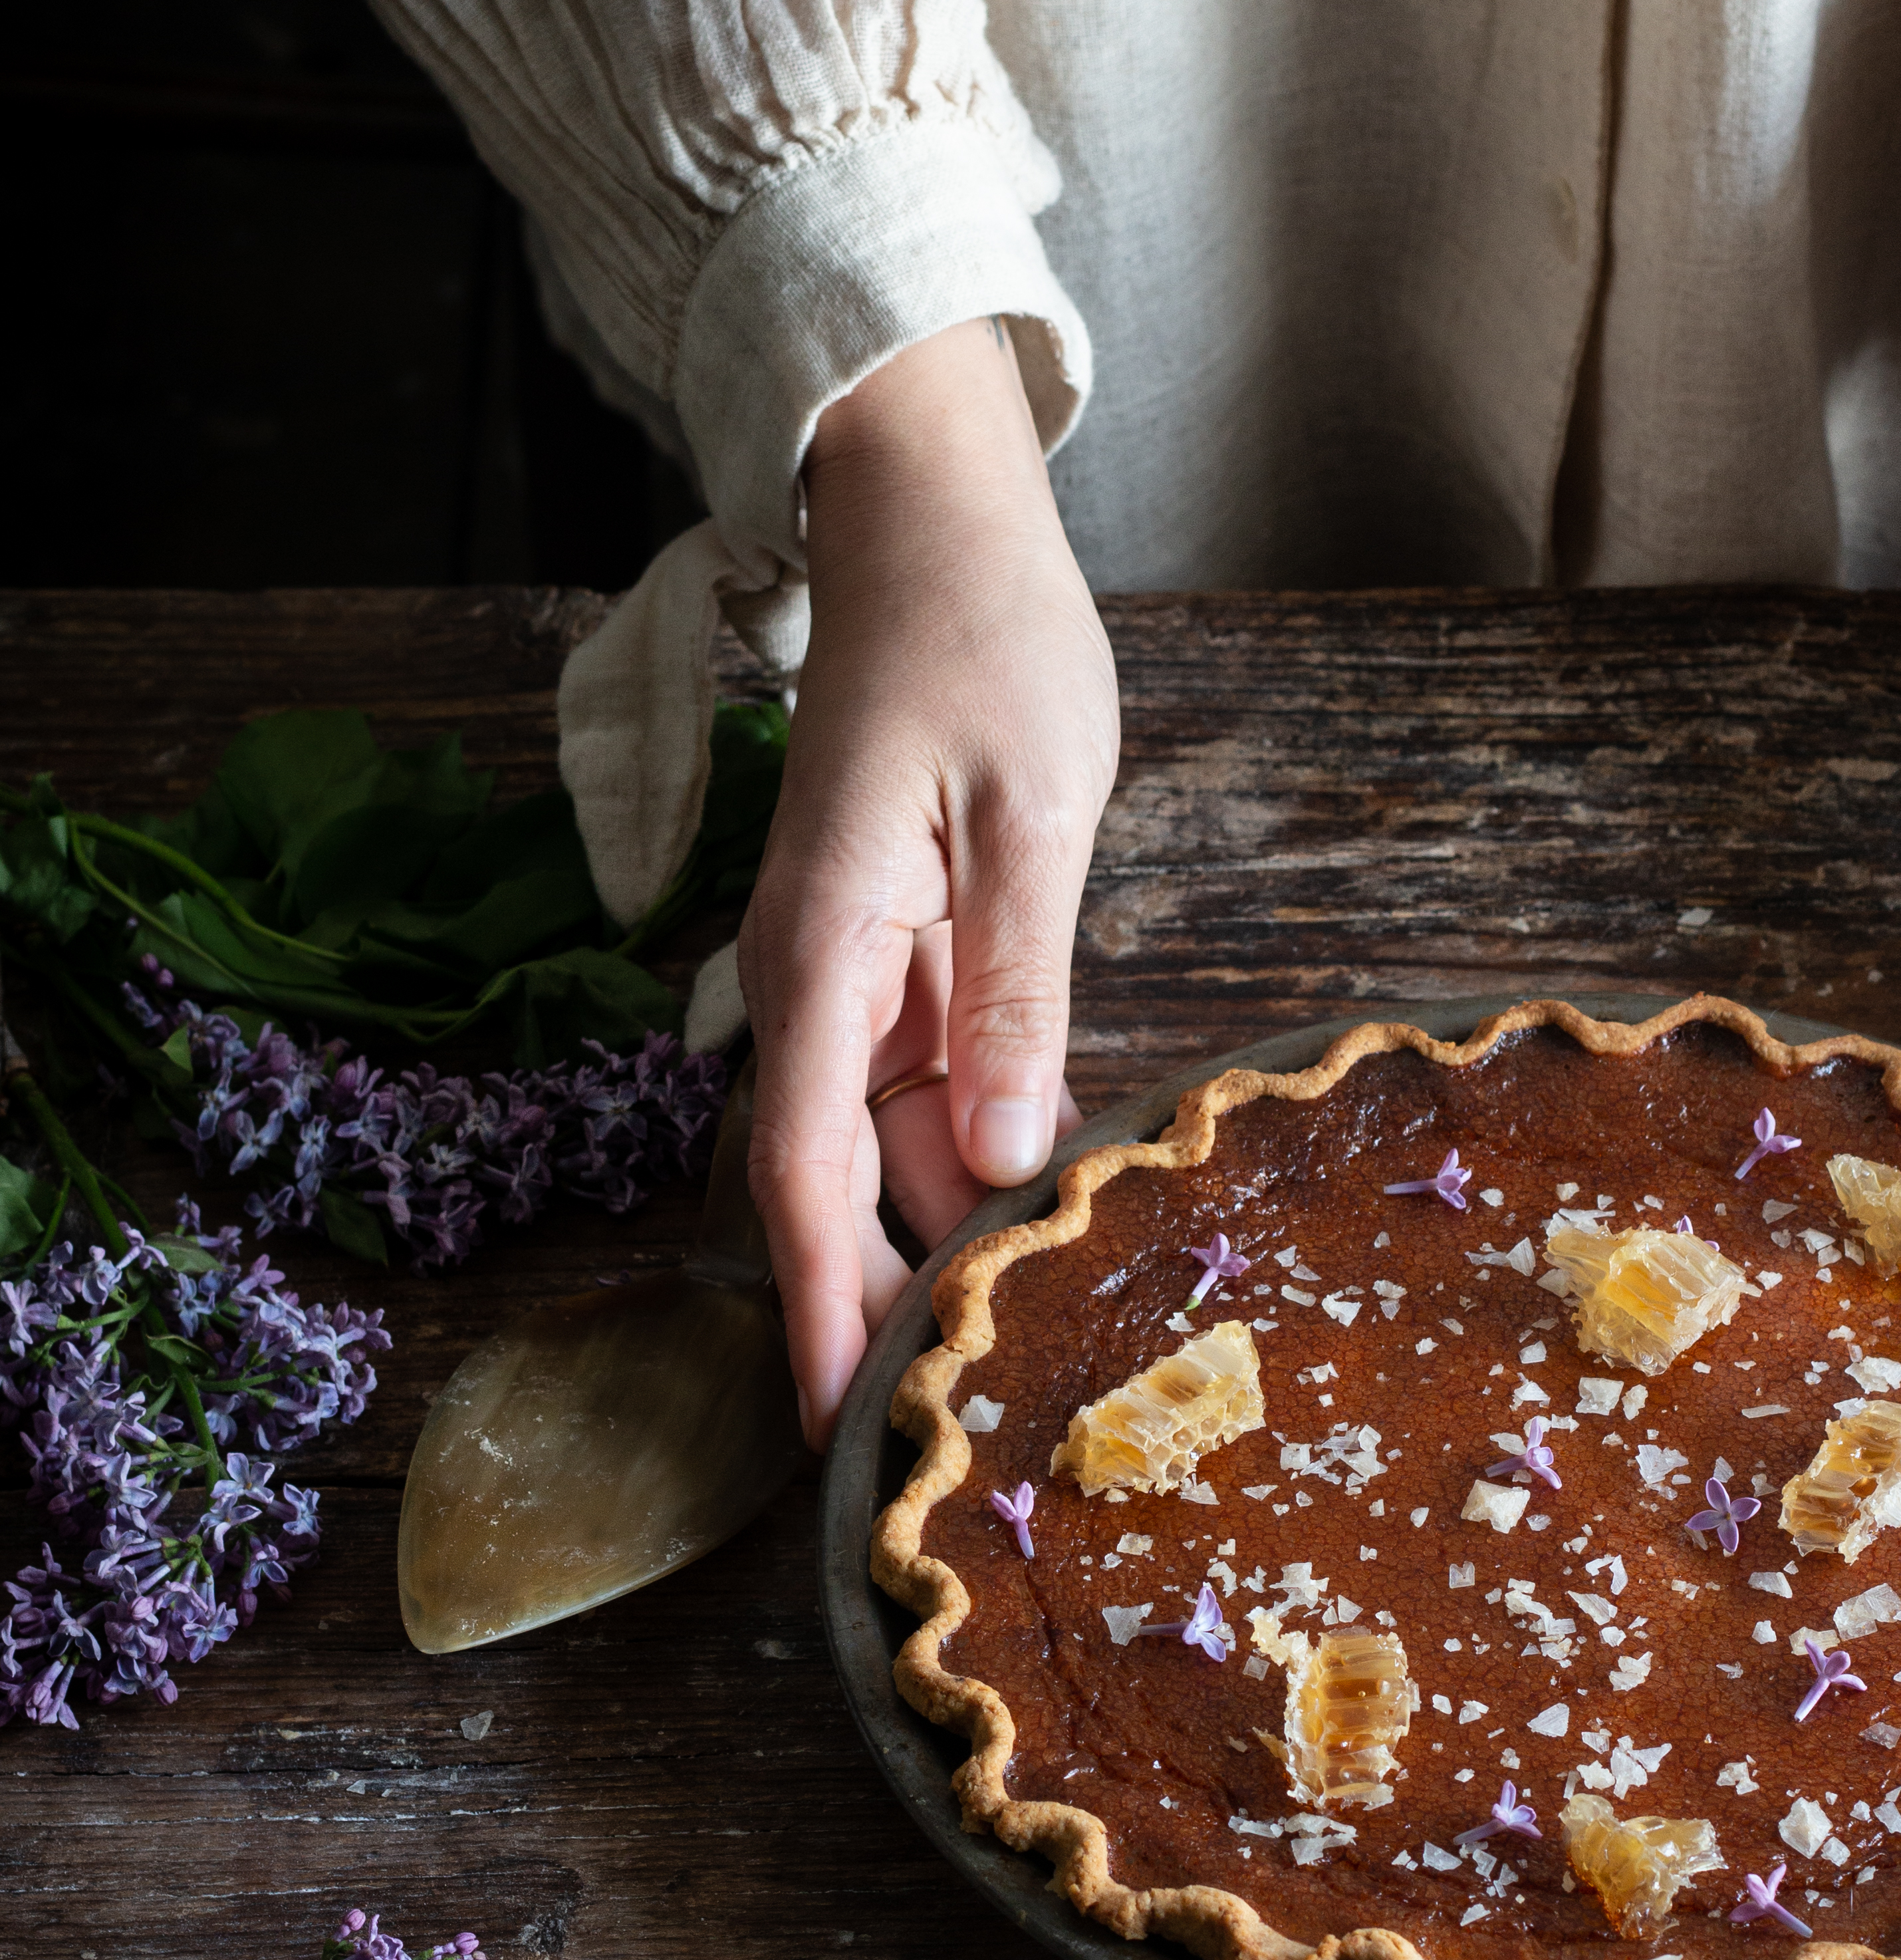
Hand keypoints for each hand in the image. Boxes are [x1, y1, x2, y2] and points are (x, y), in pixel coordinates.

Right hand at [734, 320, 1118, 1446]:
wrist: (928, 527)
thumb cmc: (982, 641)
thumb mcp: (1030, 814)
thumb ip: (1015, 992)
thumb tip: (1005, 1156)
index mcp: (823, 951)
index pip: (801, 1169)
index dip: (822, 1307)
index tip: (842, 1431)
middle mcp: (814, 981)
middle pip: (834, 1185)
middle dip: (882, 1308)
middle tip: (966, 1432)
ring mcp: (851, 974)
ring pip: (885, 1149)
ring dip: (939, 1244)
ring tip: (1019, 1358)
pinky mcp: (897, 959)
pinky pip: (922, 1092)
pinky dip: (971, 1164)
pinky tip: (1041, 1225)